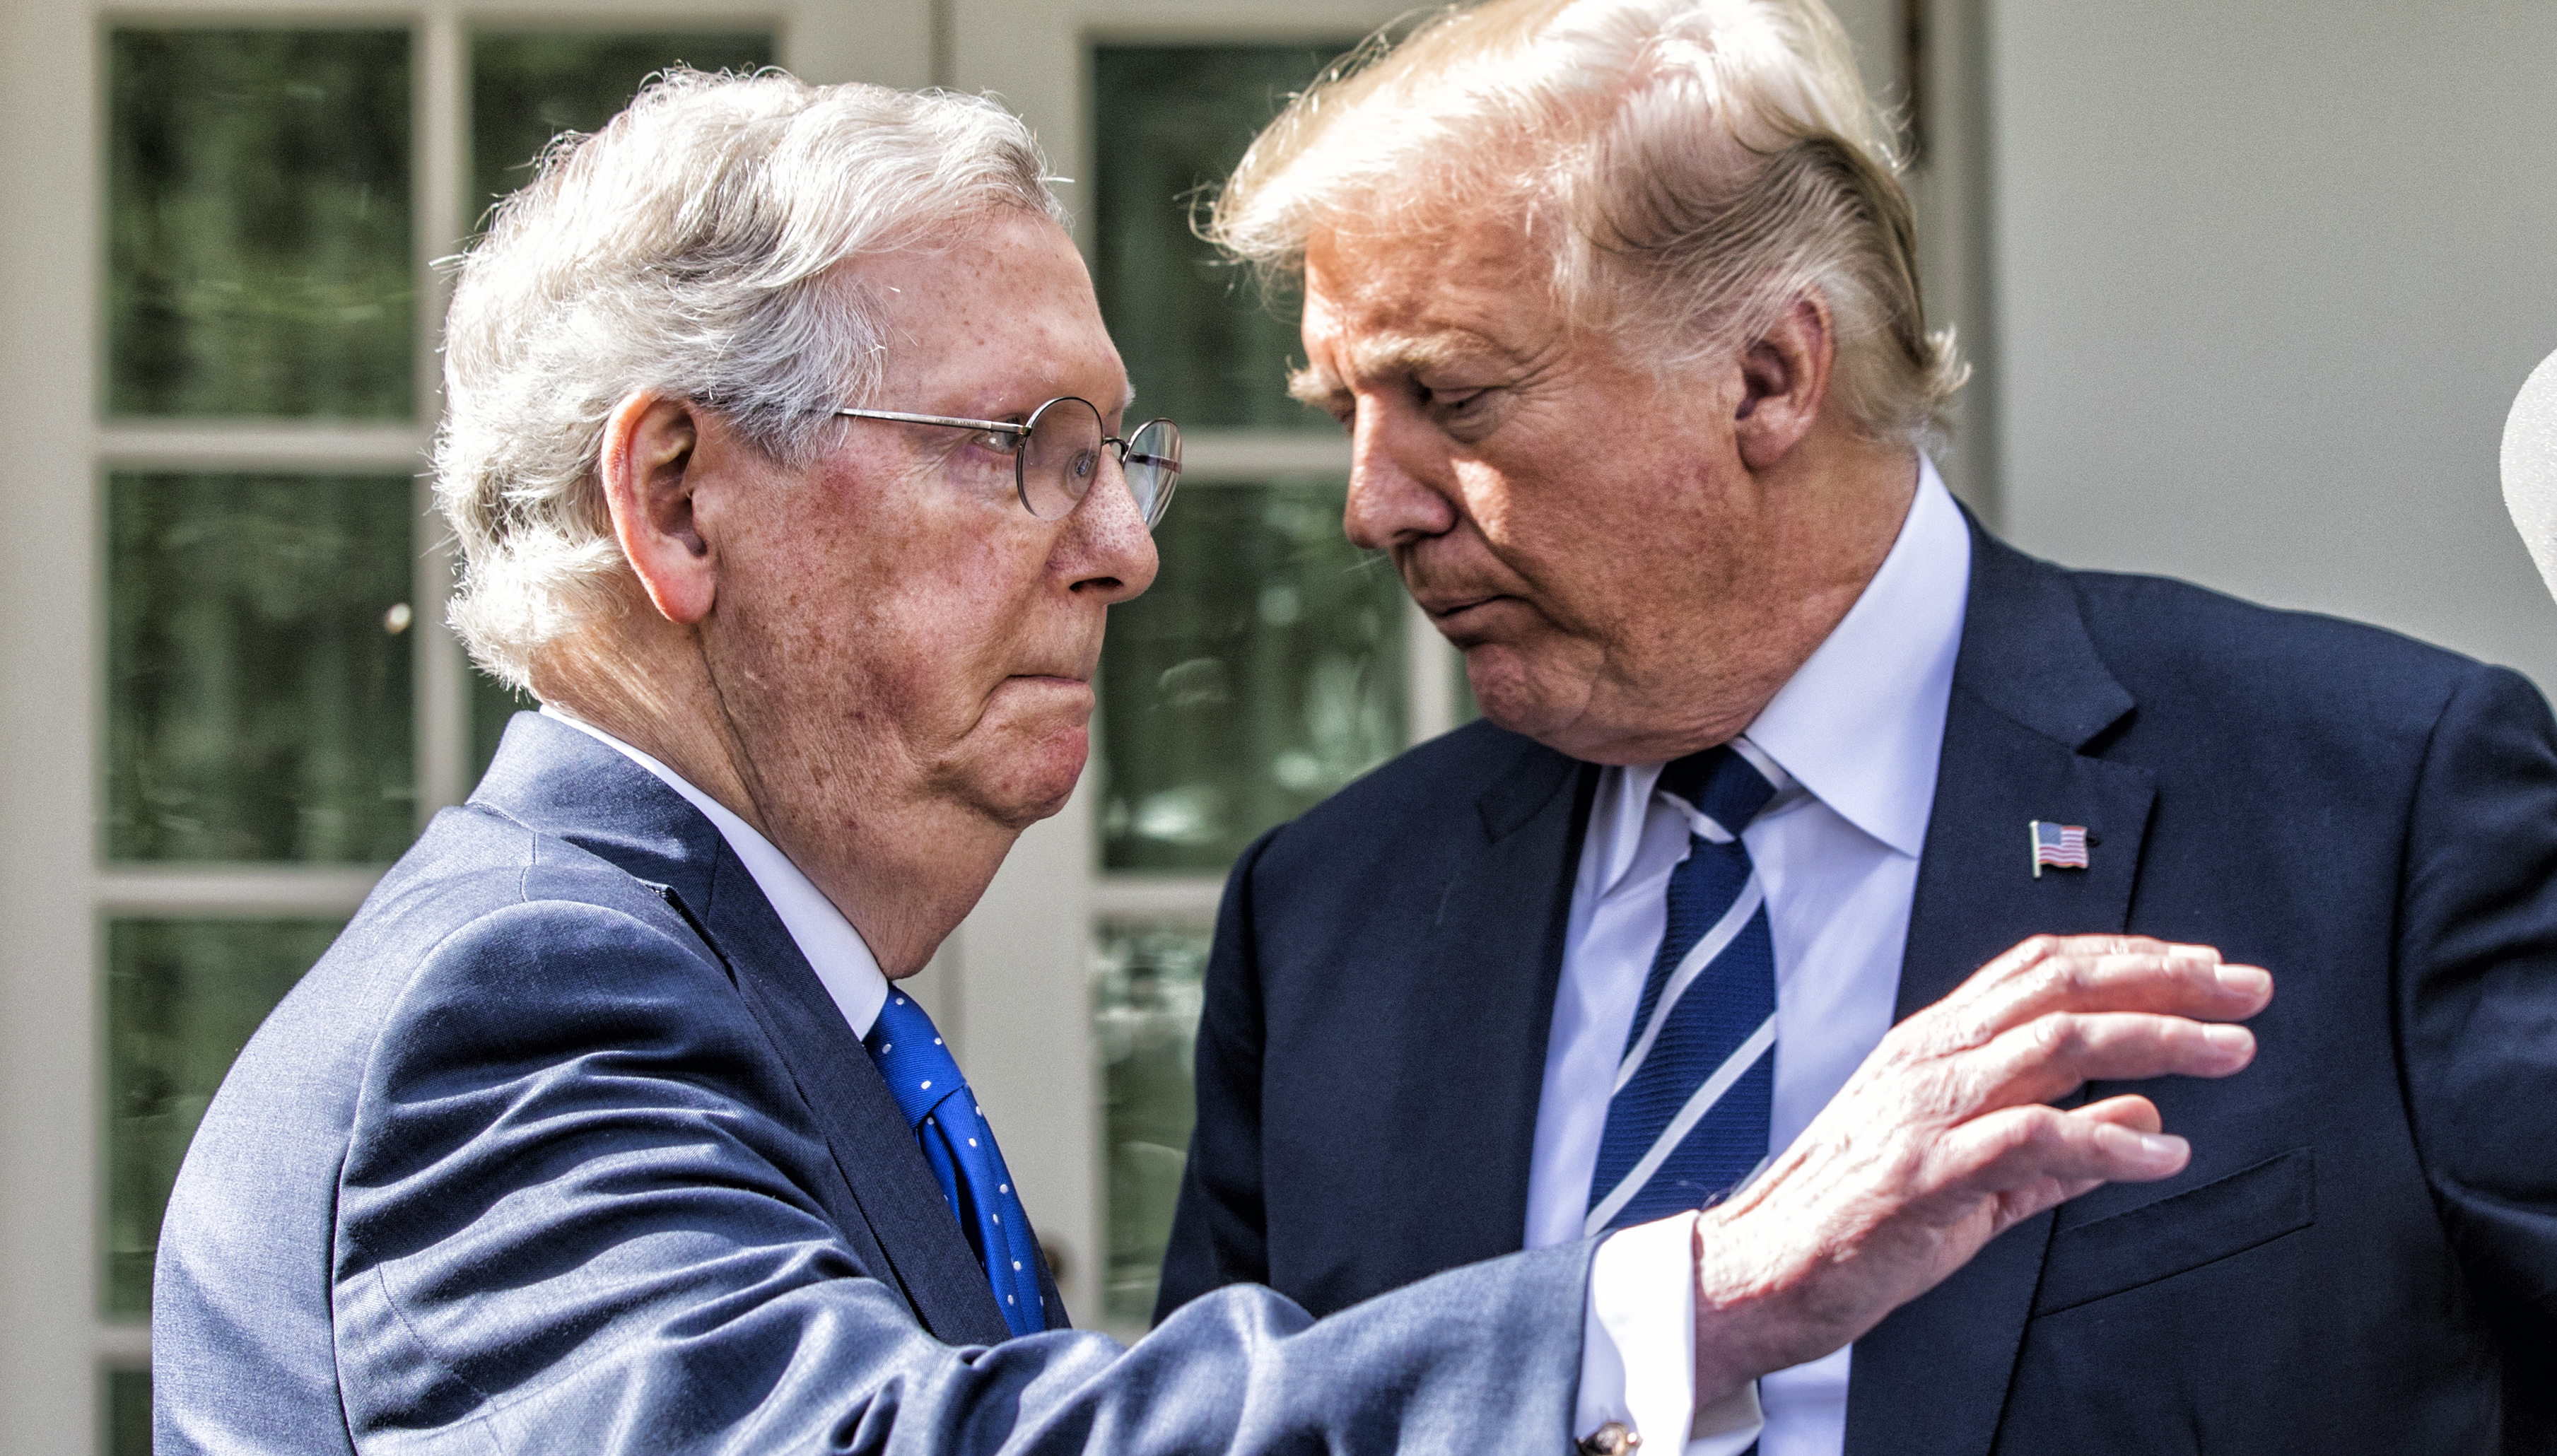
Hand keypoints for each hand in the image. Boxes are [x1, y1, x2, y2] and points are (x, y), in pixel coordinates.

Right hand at [1686, 934, 2271, 1400]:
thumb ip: (2059, 1147)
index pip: (2041, 969)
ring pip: (2055, 1041)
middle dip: (2166, 980)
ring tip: (2230, 1052)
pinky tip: (2161, 1152)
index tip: (2208, 970)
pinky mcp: (1926, 1172)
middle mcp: (1931, 1060)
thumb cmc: (1853, 1221)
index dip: (2132, 958)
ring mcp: (1926, 1111)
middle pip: (2060, 986)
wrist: (1761, 1271)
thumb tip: (2143, 1112)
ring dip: (2157, 1039)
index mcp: (1934, 1047)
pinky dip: (2110, 1141)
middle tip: (2246, 992)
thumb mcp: (1972, 1174)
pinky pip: (2033, 1138)